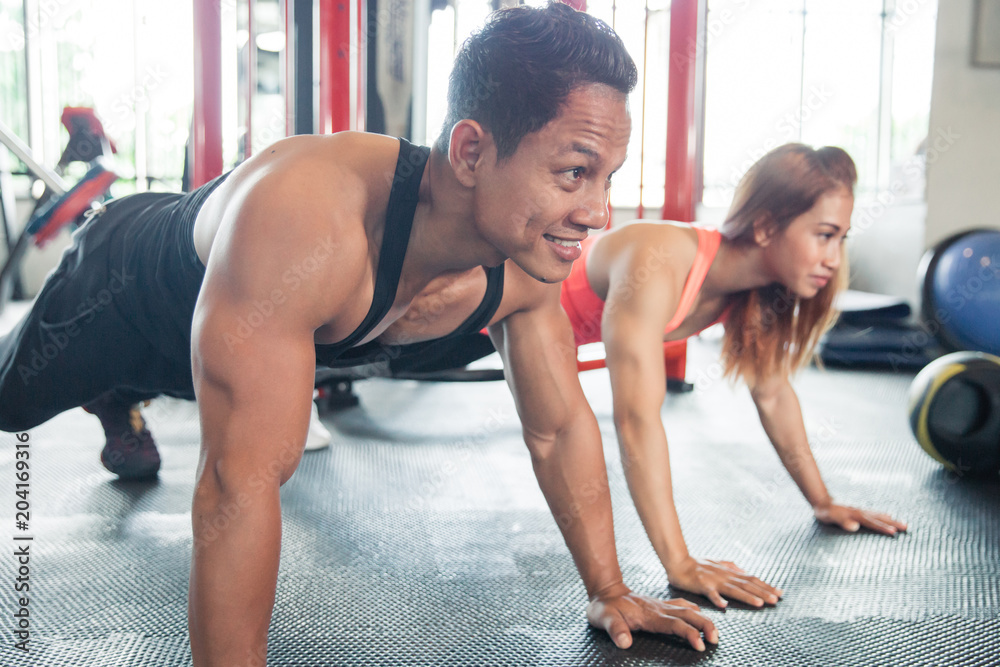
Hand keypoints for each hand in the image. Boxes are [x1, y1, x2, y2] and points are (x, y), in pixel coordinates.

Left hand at [586, 582, 718, 650]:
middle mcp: (658, 609)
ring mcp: (661, 606)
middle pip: (688, 614)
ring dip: (703, 619)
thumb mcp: (603, 618)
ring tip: (715, 632)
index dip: (688, 633)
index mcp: (648, 615)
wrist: (605, 591)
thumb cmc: (604, 608)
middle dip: (704, 625)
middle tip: (716, 639)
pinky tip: (701, 615)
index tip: (700, 645)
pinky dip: (695, 610)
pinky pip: (682, 605)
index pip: (674, 624)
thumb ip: (615, 630)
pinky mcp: (660, 605)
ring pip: (688, 609)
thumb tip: (624, 642)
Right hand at [667, 557, 781, 608]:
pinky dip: (717, 599)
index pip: (751, 579)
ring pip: (733, 589)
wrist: (677, 561)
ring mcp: (714, 581)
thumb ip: (731, 566)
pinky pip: (710, 593)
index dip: (766, 586)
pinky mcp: (701, 585)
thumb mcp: (717, 563)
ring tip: (759, 603)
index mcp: (729, 572)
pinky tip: (724, 605)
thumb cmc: (696, 564)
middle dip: (763, 592)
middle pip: (746, 585)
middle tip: (776, 599)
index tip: (779, 592)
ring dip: (746, 596)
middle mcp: (725, 576)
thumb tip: (744, 570)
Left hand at [814, 503, 907, 534]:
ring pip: (879, 516)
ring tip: (903, 523)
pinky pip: (875, 514)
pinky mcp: (859, 512)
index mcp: (855, 515)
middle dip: (893, 523)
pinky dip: (883, 516)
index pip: (871, 523)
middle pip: (879, 518)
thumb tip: (855, 527)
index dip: (882, 528)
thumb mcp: (830, 517)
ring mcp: (861, 511)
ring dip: (891, 520)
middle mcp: (861, 512)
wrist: (822, 502)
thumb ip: (841, 522)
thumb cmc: (825, 512)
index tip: (894, 532)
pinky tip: (888, 517)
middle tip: (907, 527)